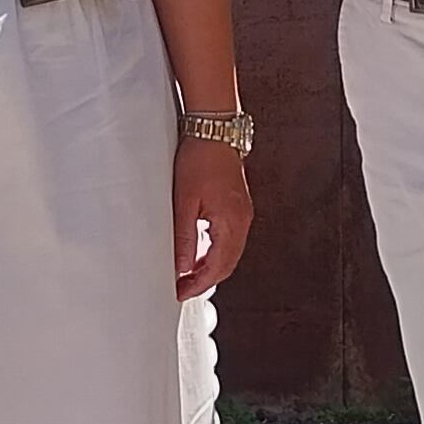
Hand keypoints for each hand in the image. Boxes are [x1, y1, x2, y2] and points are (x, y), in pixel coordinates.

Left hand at [173, 135, 252, 301]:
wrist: (214, 130)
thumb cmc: (200, 159)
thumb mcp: (185, 202)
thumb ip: (184, 237)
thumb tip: (181, 266)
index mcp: (232, 224)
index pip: (217, 268)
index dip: (198, 284)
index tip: (181, 293)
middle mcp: (242, 221)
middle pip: (227, 265)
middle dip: (205, 280)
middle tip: (182, 288)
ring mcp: (242, 214)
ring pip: (229, 253)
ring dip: (210, 267)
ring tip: (187, 274)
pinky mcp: (237, 206)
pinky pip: (229, 239)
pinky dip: (214, 251)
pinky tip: (199, 251)